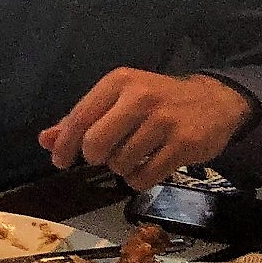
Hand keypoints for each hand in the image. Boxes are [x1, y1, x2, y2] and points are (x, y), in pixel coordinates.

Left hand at [39, 69, 255, 190]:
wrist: (216, 100)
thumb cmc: (158, 100)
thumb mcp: (119, 99)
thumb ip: (82, 119)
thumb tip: (45, 139)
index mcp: (118, 82)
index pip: (80, 117)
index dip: (65, 144)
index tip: (59, 160)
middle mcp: (140, 98)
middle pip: (96, 143)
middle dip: (94, 156)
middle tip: (105, 155)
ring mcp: (164, 121)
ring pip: (121, 162)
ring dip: (121, 168)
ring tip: (133, 156)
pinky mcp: (184, 144)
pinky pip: (145, 176)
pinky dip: (139, 179)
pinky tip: (146, 168)